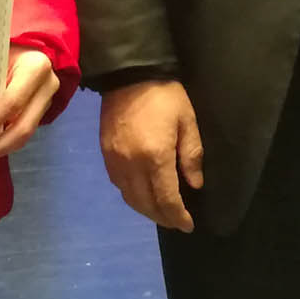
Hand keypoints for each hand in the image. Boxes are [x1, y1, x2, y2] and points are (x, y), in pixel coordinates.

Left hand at [0, 48, 60, 168]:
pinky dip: (2, 145)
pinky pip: (22, 133)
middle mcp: (46, 87)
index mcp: (35, 68)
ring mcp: (46, 102)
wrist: (30, 49)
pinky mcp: (41, 112)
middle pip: (23, 126)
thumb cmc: (6, 48)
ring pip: (24, 135)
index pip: (14, 100)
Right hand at [99, 80, 203, 232]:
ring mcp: (115, 161)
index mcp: (155, 158)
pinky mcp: (105, 154)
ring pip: (130, 198)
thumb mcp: (187, 121)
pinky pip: (118, 185)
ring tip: (161, 212)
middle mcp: (131, 165)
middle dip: (163, 218)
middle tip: (177, 222)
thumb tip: (194, 185)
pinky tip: (142, 193)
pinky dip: (132, 196)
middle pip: (146, 204)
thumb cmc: (165, 95)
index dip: (178, 216)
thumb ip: (191, 156)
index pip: (167, 200)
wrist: (129, 73)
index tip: (189, 225)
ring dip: (146, 210)